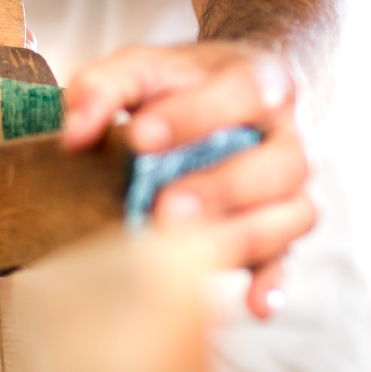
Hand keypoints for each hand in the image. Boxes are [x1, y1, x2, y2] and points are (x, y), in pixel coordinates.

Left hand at [62, 41, 315, 318]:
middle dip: (223, 187)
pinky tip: (254, 304)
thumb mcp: (145, 67)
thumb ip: (106, 87)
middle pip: (284, 161)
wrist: (248, 93)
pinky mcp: (284, 225)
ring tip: (190, 251)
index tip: (140, 138)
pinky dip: (274, 281)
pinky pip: (291, 256)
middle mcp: (292, 134)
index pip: (244, 91)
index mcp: (261, 80)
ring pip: (297, 211)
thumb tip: (73, 135)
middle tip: (166, 207)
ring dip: (246, 234)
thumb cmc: (187, 86)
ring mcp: (297, 184)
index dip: (194, 116)